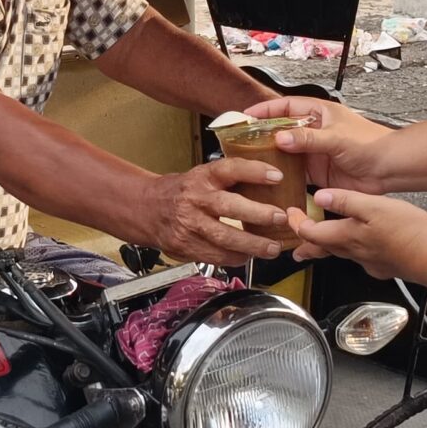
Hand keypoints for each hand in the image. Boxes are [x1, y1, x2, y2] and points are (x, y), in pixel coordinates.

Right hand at [145, 158, 294, 266]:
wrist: (146, 209)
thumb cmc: (182, 191)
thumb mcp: (203, 176)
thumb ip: (230, 180)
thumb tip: (272, 183)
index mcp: (202, 177)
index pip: (229, 169)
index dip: (254, 171)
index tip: (277, 176)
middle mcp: (194, 200)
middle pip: (228, 207)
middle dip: (258, 214)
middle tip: (280, 218)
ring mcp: (188, 225)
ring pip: (224, 238)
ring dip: (252, 245)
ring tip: (271, 247)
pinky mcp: (185, 246)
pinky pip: (215, 256)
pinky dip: (235, 258)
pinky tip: (247, 256)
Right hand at [246, 97, 395, 193]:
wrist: (389, 169)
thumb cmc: (371, 144)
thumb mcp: (336, 138)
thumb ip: (308, 138)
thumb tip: (280, 138)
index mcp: (318, 113)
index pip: (284, 107)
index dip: (264, 111)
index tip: (245, 117)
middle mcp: (313, 132)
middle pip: (280, 130)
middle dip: (262, 135)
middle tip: (241, 142)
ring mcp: (314, 153)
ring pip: (285, 153)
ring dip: (270, 157)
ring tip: (250, 162)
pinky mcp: (317, 172)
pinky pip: (294, 173)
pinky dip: (282, 176)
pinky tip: (270, 181)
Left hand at [288, 191, 426, 290]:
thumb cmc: (408, 230)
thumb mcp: (373, 206)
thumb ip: (345, 201)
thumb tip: (319, 196)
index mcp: (347, 237)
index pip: (310, 233)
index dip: (297, 223)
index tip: (291, 214)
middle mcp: (354, 253)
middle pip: (322, 249)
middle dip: (307, 246)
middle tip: (294, 249)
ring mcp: (370, 262)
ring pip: (341, 254)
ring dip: (328, 249)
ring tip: (321, 246)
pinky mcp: (384, 266)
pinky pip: (361, 258)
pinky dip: (352, 251)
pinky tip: (360, 247)